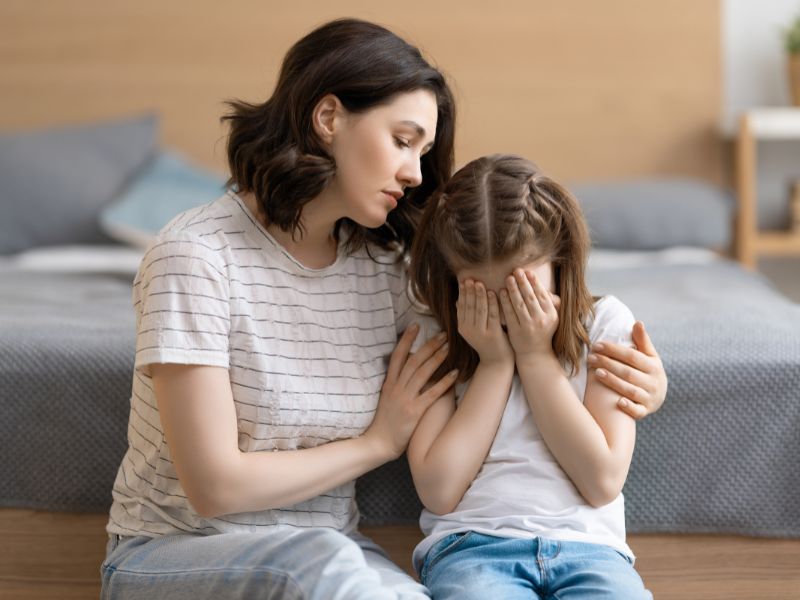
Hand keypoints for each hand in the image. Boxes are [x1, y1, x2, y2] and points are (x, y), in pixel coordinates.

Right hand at [365, 325, 458, 459]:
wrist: (378, 443)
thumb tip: (406, 369)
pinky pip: (432, 394)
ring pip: (422, 373)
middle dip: (428, 346)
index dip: (406, 340)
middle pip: (414, 361)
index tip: (416, 326)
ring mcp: (405, 399)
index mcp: (389, 383)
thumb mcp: (385, 398)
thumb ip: (394, 384)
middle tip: (442, 334)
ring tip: (449, 348)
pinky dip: (444, 382)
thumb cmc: (384, 422)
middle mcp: (396, 388)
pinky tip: (455, 373)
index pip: (397, 356)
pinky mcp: (414, 412)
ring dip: (437, 359)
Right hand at [457, 279, 512, 364]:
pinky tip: (494, 292)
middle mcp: (469, 330)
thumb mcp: (472, 329)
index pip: (461, 306)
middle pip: (469, 306)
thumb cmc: (486, 341)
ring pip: (480, 309)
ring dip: (480, 295)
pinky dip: (493, 302)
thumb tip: (457, 300)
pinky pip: (493, 315)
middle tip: (471, 278)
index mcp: (462, 327)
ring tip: (480, 283)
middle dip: (470, 291)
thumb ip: (466, 315)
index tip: (464, 281)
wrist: (496, 361)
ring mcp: (481, 333)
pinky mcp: (493, 334)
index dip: (462, 293)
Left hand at [499, 269, 558, 363]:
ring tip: (508, 278)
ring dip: (513, 290)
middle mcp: (541, 320)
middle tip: (516, 270)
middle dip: (523, 283)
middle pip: (530, 297)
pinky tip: (501, 292)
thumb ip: (548, 302)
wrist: (534, 354)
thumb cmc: (542, 331)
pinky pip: (510, 314)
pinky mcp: (516, 331)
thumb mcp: (550, 317)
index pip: (542, 295)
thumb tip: (541, 283)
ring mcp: (528, 326)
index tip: (528, 272)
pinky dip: (505, 302)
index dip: (534, 282)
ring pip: (519, 304)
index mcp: (551, 314)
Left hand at [588, 321, 667, 418]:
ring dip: (613, 382)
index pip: (632, 356)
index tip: (597, 345)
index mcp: (653, 366)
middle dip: (608, 364)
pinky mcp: (645, 411)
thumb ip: (642, 341)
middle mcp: (654, 382)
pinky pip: (638, 411)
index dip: (614, 350)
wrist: (658, 396)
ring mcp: (650, 398)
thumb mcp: (649, 356)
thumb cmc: (648, 371)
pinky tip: (618, 402)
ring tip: (596, 373)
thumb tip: (638, 322)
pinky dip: (629, 407)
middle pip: (628, 372)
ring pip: (631, 390)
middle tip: (590, 358)